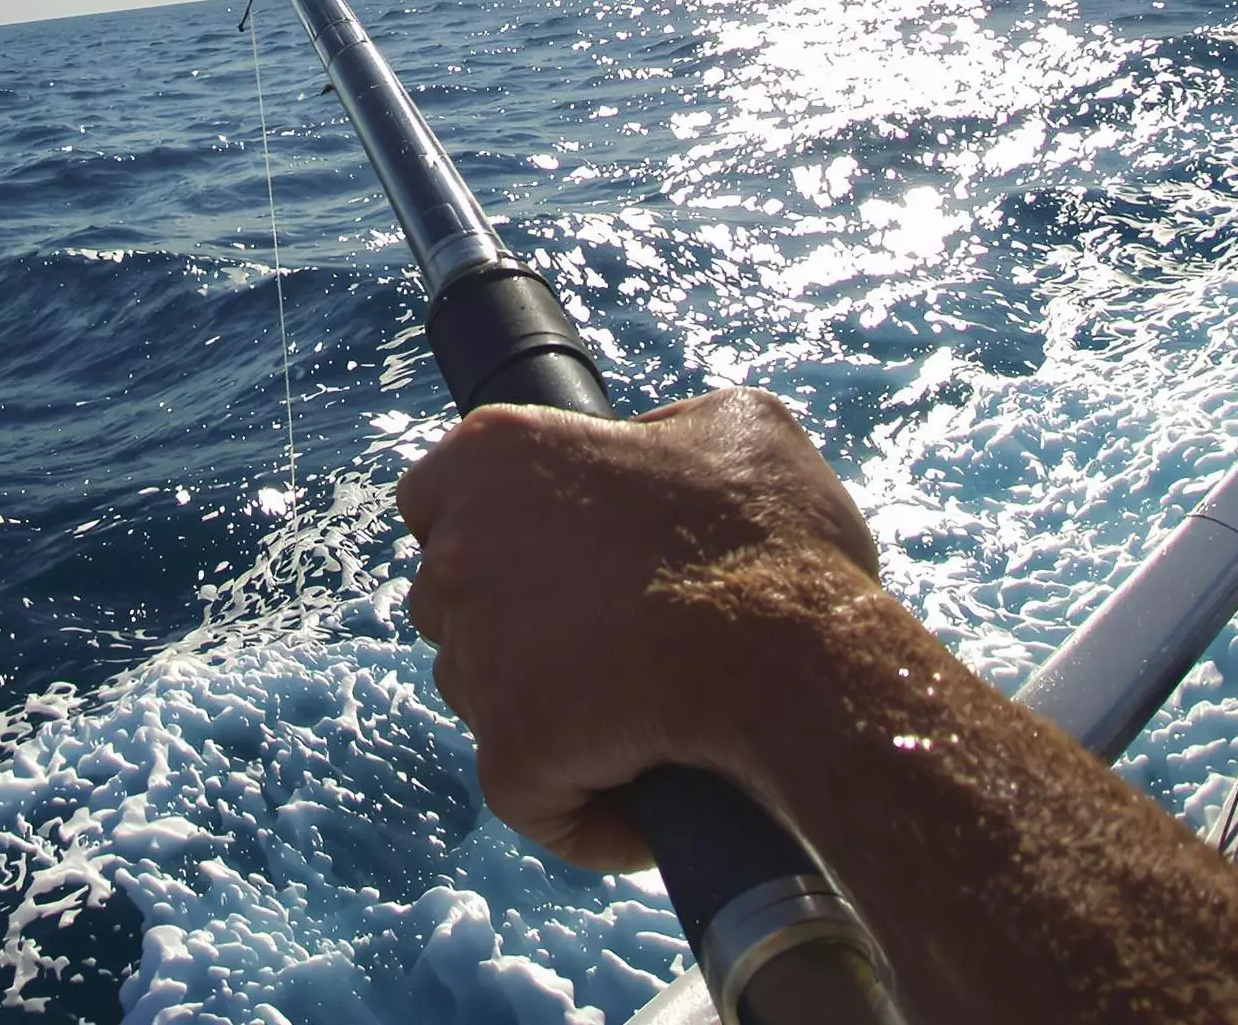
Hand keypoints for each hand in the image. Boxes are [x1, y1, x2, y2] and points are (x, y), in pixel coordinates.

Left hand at [395, 389, 881, 869]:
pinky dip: (585, 812)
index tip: (549, 562)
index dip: (487, 532)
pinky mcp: (506, 752)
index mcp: (494, 451)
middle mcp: (460, 545)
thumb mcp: (731, 426)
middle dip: (506, 621)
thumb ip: (660, 428)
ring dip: (538, 710)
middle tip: (602, 639)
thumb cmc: (773, 537)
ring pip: (479, 693)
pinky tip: (645, 810)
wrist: (803, 654)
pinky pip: (531, 797)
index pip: (433, 497)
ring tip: (632, 715)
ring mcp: (473, 652)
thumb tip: (649, 451)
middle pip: (447, 598)